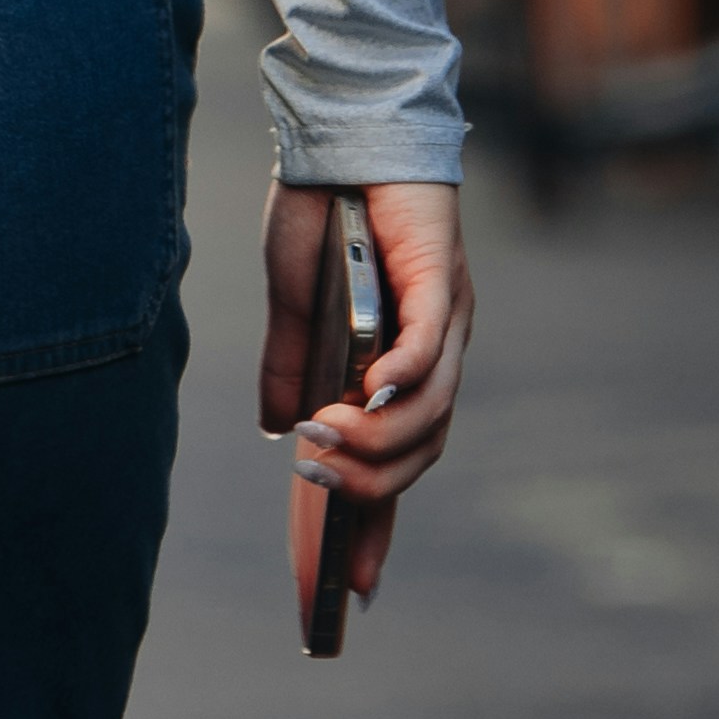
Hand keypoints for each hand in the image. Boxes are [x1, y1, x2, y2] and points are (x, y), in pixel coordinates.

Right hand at [261, 175, 471, 628]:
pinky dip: (404, 377)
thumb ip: (288, 364)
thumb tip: (274, 428)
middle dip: (369, 484)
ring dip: (376, 436)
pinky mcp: (440, 277)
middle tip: (315, 483)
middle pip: (421, 449)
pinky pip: (431, 344)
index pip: (399, 461)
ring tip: (321, 439)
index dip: (379, 524)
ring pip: (430, 409)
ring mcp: (445, 318)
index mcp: (400, 363)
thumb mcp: (292, 301)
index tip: (354, 591)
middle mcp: (435, 352)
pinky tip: (367, 394)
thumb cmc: (320, 207)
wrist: (338, 127)